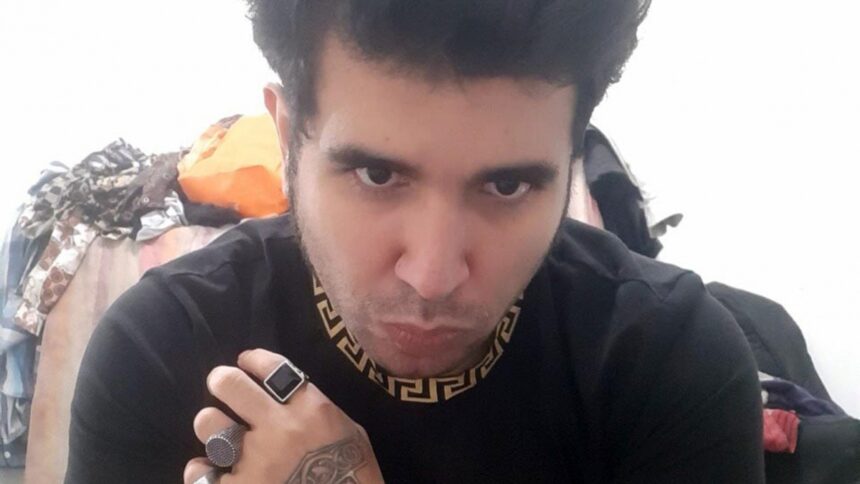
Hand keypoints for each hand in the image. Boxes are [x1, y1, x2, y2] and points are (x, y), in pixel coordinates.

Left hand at [184, 349, 383, 482]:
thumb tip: (292, 397)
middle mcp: (278, 428)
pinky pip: (201, 473)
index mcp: (310, 409)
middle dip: (221, 380)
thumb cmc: (356, 474)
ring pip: (209, 425)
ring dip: (211, 426)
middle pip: (230, 385)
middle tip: (221, 384)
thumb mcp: (350, 431)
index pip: (272, 367)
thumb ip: (317, 410)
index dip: (253, 359)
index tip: (246, 362)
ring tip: (217, 431)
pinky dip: (201, 470)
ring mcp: (255, 460)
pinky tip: (207, 469)